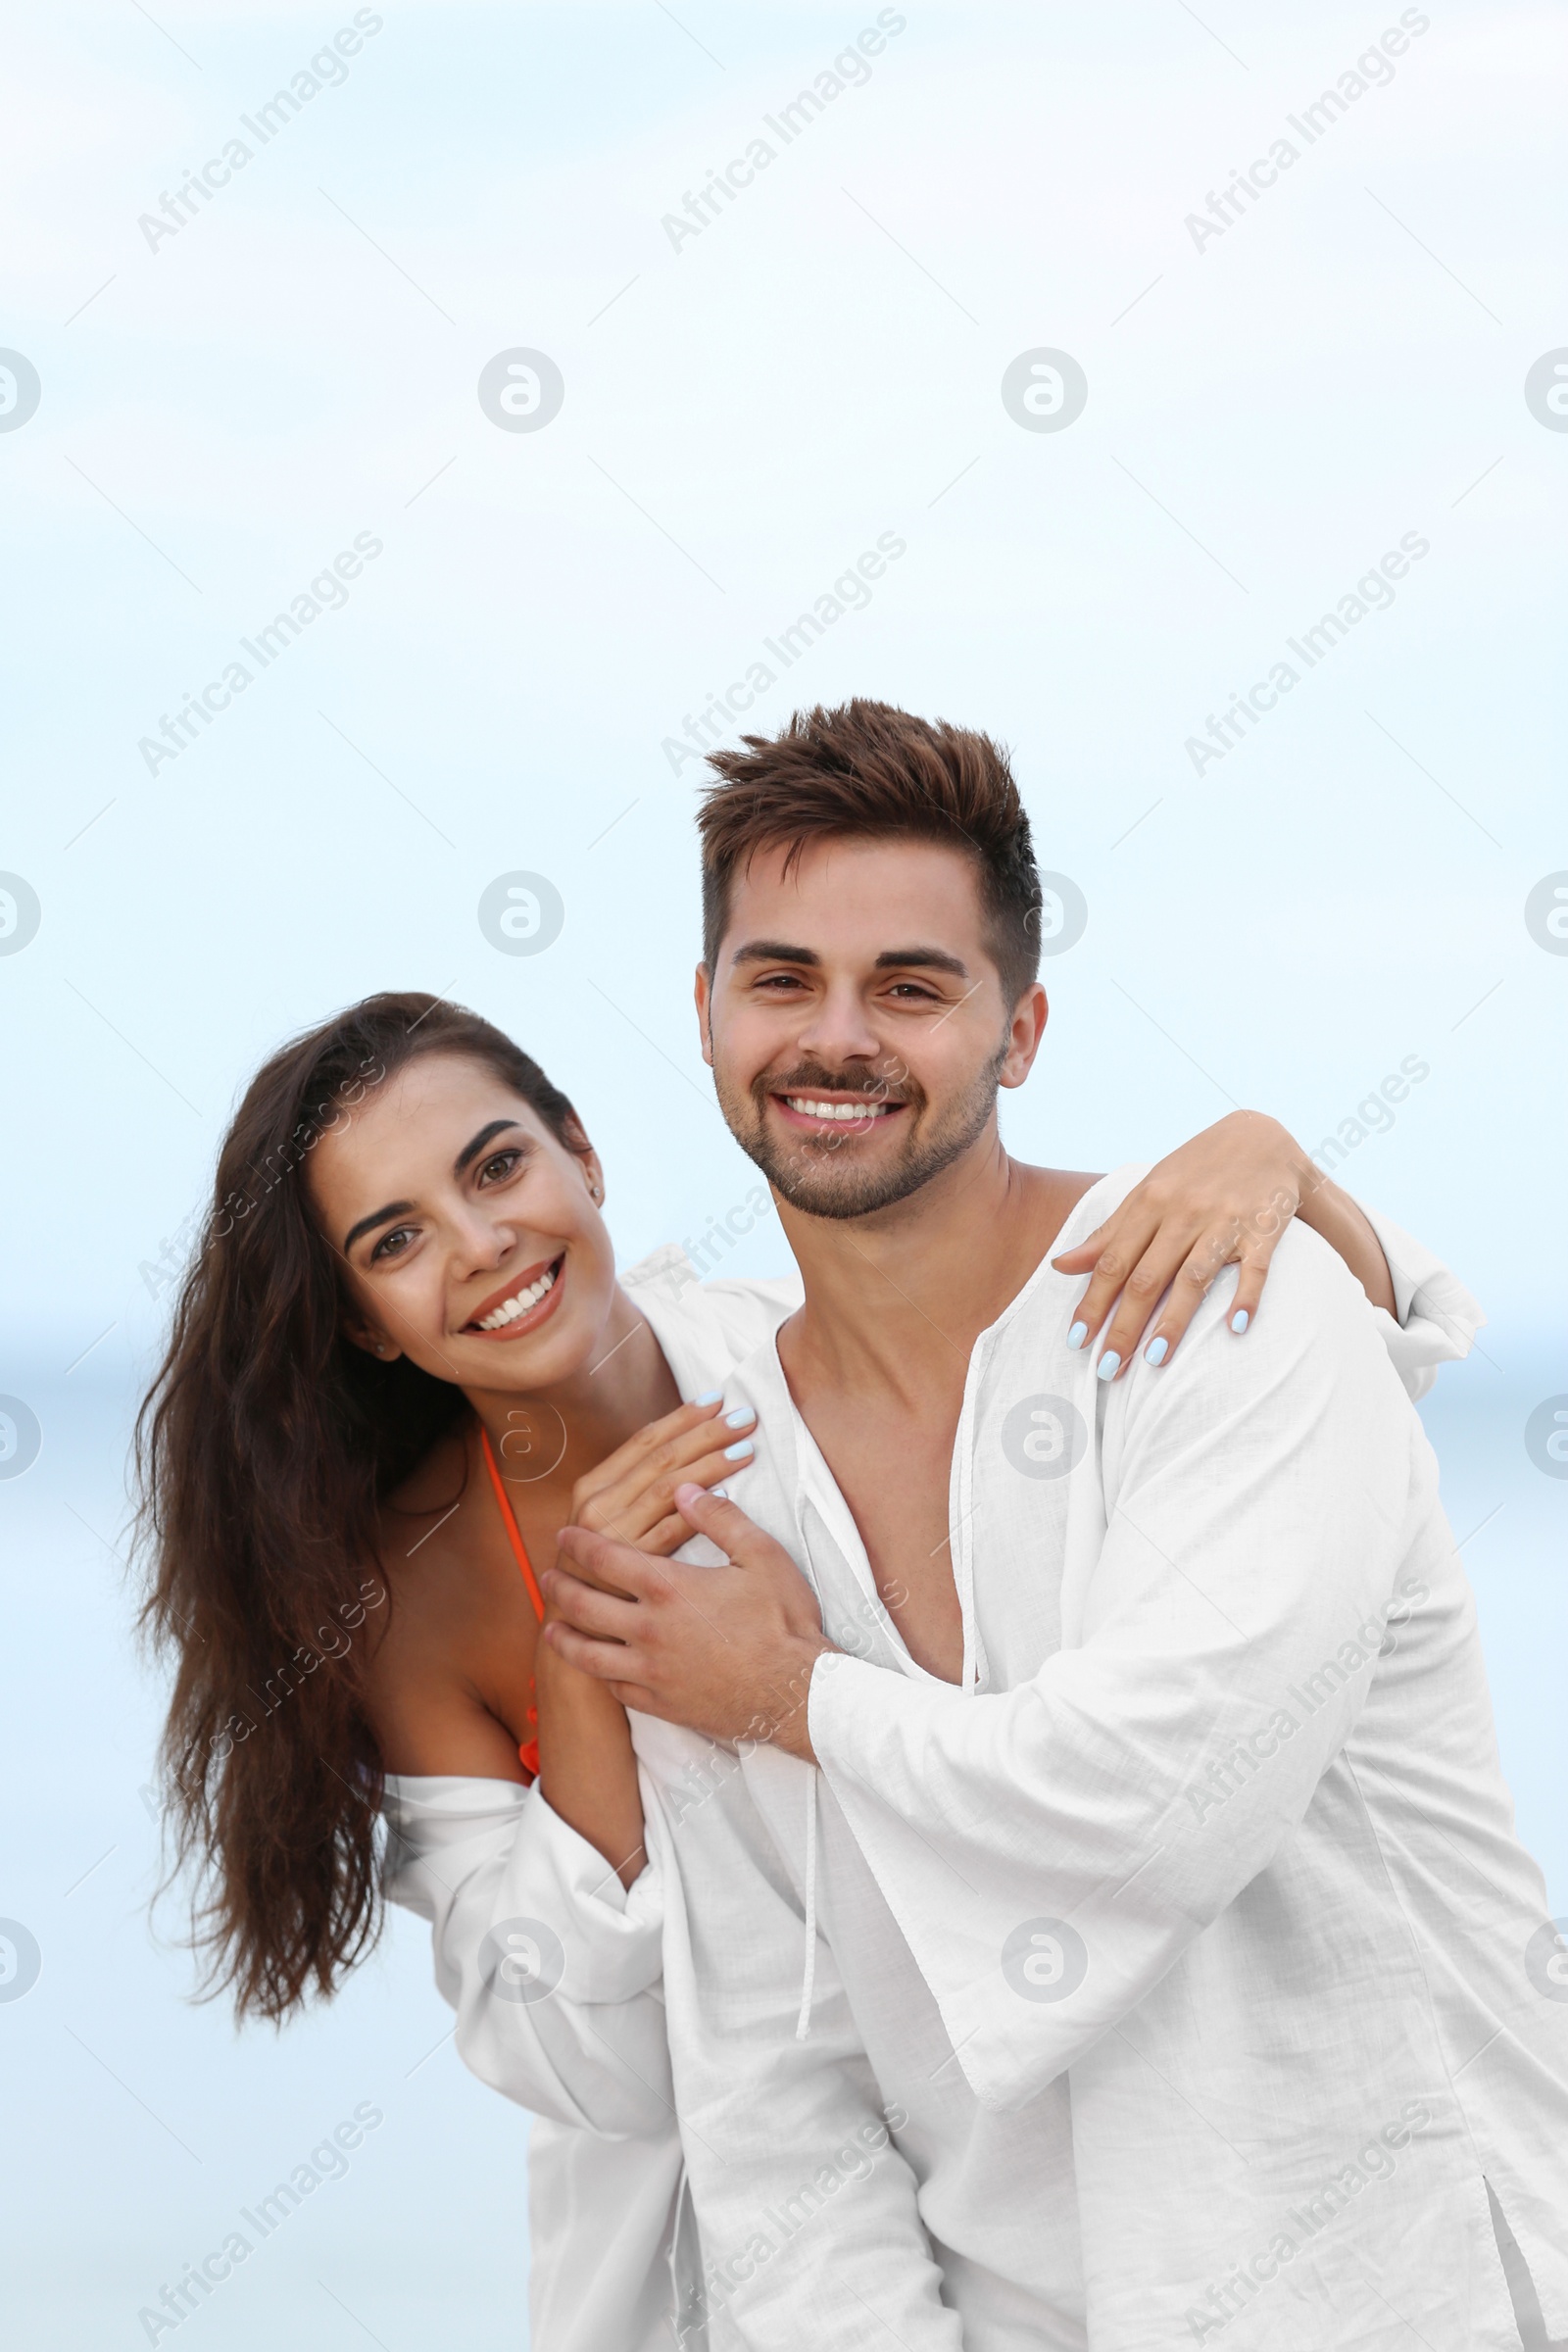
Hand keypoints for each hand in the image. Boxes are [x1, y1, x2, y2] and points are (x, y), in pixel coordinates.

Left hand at [541, 1487, 832, 1759]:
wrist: (797, 1693)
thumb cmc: (784, 1622)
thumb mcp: (761, 1555)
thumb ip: (719, 1517)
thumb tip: (685, 1488)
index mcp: (668, 1588)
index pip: (606, 1558)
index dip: (579, 1544)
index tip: (564, 1536)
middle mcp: (649, 1630)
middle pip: (585, 1606)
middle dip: (560, 1588)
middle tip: (547, 1577)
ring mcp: (652, 1672)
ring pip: (590, 1655)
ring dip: (565, 1638)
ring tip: (551, 1628)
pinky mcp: (662, 1703)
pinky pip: (617, 1689)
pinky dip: (600, 1676)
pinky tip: (598, 1669)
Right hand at [568, 1395, 755, 1554]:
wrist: (575, 1621)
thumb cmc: (599, 1566)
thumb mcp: (604, 1518)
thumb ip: (634, 1486)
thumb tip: (682, 1446)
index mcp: (593, 1486)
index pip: (644, 1440)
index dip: (682, 1418)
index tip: (716, 1400)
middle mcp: (599, 1505)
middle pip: (662, 1458)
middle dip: (706, 1434)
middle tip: (744, 1418)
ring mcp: (615, 1535)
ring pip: (671, 1488)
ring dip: (711, 1464)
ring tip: (745, 1449)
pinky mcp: (634, 1564)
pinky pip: (672, 1529)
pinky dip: (699, 1510)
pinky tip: (726, 1492)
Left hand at [1051, 1110, 1316, 1375]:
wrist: (1263, 1138)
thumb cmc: (1195, 1172)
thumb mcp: (1148, 1192)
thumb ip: (1108, 1232)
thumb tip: (1060, 1266)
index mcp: (1149, 1203)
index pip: (1113, 1262)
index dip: (1093, 1303)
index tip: (1077, 1342)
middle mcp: (1183, 1212)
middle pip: (1146, 1277)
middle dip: (1124, 1325)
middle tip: (1109, 1370)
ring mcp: (1225, 1220)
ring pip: (1194, 1277)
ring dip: (1173, 1321)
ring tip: (1155, 1360)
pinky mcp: (1264, 1228)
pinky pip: (1255, 1268)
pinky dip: (1246, 1297)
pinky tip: (1235, 1329)